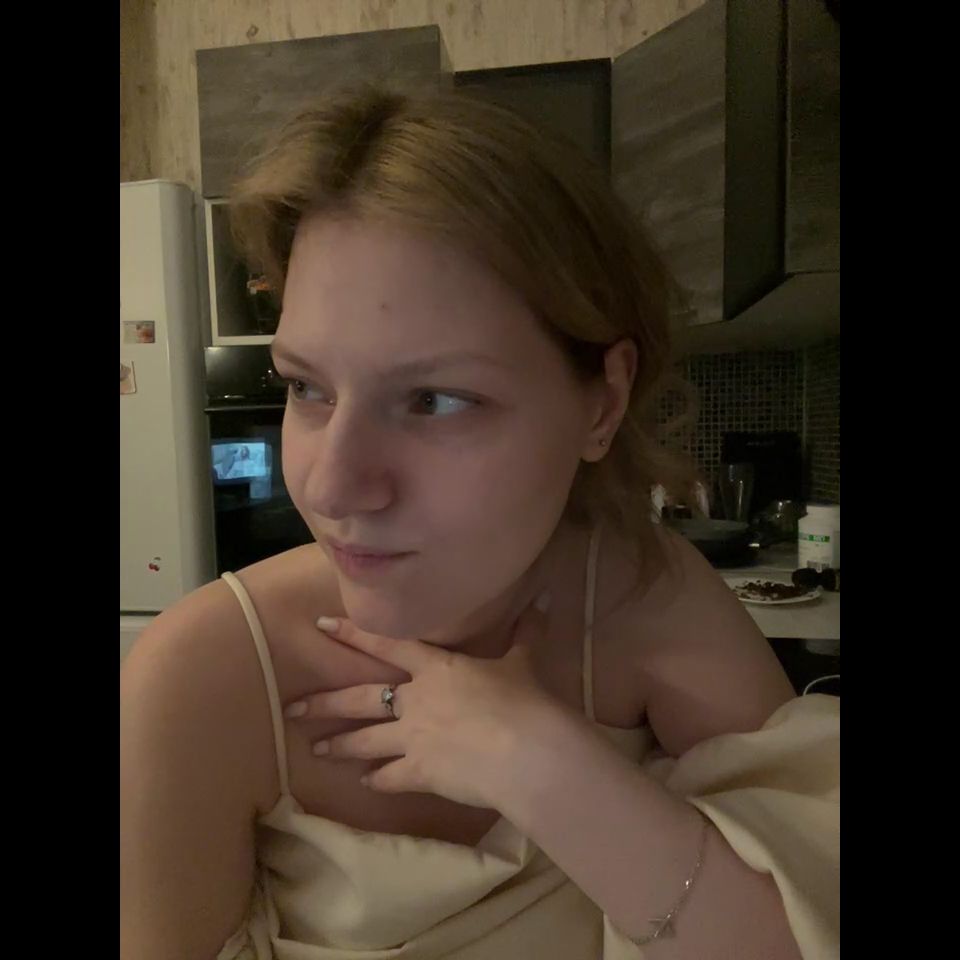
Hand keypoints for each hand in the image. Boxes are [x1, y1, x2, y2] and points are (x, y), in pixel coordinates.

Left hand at [284, 595, 563, 809]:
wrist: (524, 749)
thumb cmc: (523, 699)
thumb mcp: (524, 663)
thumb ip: (527, 633)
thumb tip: (544, 598)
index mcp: (437, 668)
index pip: (388, 643)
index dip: (354, 633)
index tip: (321, 624)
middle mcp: (416, 699)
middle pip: (362, 697)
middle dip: (324, 702)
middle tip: (292, 706)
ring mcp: (414, 737)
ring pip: (365, 740)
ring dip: (339, 745)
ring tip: (315, 750)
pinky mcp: (420, 772)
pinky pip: (391, 777)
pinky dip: (378, 780)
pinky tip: (365, 784)